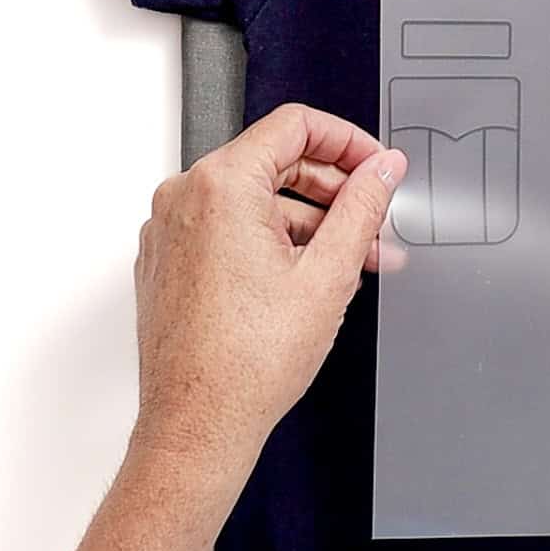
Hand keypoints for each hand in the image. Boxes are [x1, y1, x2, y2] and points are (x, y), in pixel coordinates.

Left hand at [131, 104, 406, 472]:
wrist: (198, 424)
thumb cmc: (246, 364)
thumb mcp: (328, 274)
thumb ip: (362, 208)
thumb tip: (382, 170)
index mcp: (220, 186)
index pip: (294, 126)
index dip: (347, 141)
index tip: (375, 166)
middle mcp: (184, 198)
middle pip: (273, 162)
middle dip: (333, 191)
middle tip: (373, 220)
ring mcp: (169, 231)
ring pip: (251, 201)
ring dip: (306, 224)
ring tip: (350, 264)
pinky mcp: (167, 262)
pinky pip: (225, 230)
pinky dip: (268, 243)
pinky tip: (304, 279)